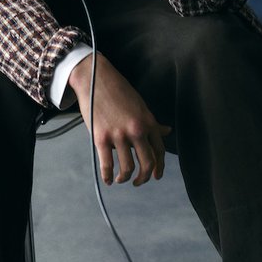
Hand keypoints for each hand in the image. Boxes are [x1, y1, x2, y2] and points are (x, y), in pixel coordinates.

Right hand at [67, 53, 169, 185]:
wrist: (95, 79)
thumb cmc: (118, 91)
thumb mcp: (140, 105)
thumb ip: (152, 122)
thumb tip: (166, 131)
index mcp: (148, 122)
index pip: (159, 151)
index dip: (159, 167)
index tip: (156, 176)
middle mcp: (136, 130)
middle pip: (147, 163)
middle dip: (144, 177)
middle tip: (138, 182)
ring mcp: (119, 135)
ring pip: (128, 167)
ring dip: (125, 178)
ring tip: (121, 179)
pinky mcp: (101, 137)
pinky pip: (107, 164)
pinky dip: (107, 176)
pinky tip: (108, 180)